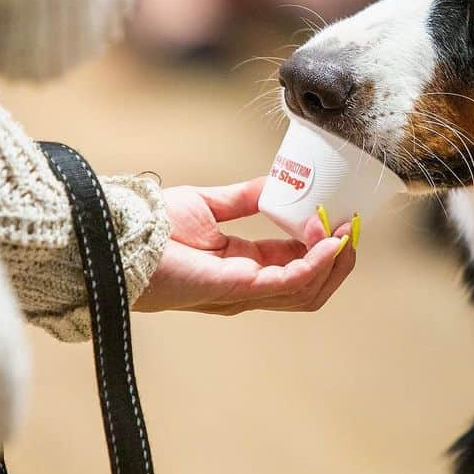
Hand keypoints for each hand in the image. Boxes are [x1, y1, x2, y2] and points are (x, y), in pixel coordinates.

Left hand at [133, 176, 355, 314]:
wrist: (121, 237)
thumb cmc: (152, 227)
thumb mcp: (208, 205)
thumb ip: (243, 198)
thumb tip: (276, 182)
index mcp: (243, 265)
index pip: (295, 263)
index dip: (322, 244)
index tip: (339, 219)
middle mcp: (248, 286)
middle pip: (309, 286)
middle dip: (338, 261)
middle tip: (352, 231)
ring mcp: (244, 292)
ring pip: (307, 291)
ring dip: (333, 262)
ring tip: (344, 233)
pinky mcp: (238, 288)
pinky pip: (290, 282)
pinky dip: (316, 263)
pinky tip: (327, 242)